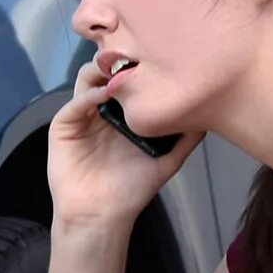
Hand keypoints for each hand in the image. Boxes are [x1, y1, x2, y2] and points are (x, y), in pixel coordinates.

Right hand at [48, 57, 200, 228]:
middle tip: (135, 57)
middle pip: (107, 72)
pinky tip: (104, 96)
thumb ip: (185, 139)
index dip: (139, 66)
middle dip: (119, 61)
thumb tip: (207, 117)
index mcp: (124, 114)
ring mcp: (82, 116)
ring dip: (101, 72)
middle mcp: (102, 109)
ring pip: (87, 80)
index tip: (155, 59)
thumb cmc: (131, 190)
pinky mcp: (64, 126)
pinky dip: (88, 95)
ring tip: (119, 74)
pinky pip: (74, 103)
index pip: (128, 79)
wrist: (102, 215)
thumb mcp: (166, 161)